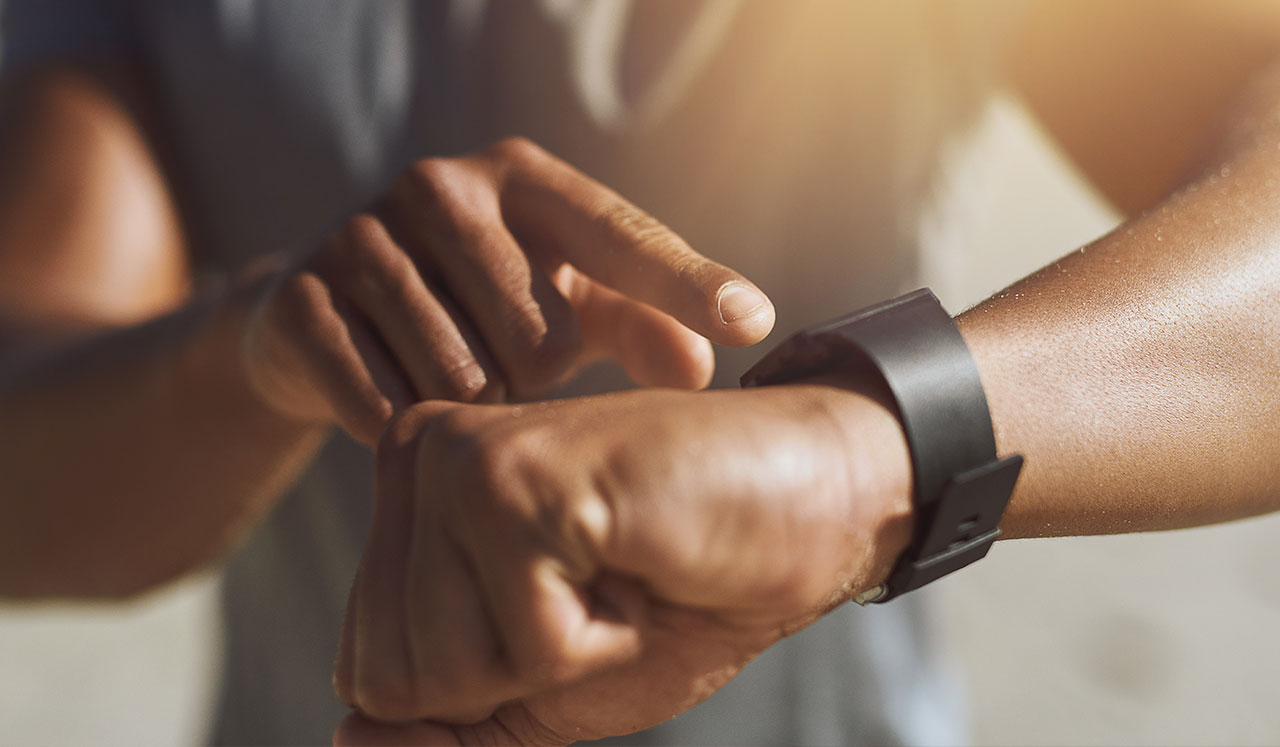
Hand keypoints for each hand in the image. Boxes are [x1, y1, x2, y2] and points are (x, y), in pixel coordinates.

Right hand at [242, 137, 774, 443]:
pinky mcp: (300, 299)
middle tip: (503, 370)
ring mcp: (362, 236)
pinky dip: (403, 424)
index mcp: (523, 181)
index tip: (750, 323)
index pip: (620, 238)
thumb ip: (639, 323)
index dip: (686, 284)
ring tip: (452, 383)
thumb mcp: (565, 303)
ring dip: (470, 410)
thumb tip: (704, 369)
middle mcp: (441, 187)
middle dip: (532, 384)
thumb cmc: (478, 306)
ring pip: (461, 380)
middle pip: (537, 343)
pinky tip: (394, 399)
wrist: (325, 319)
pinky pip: (385, 403)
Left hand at [332, 383, 913, 744]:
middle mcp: (417, 458)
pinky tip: (635, 554)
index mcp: (410, 496)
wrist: (807, 507)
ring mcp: (462, 460)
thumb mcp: (548, 683)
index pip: (370, 675)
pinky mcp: (518, 476)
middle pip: (391, 677)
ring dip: (562, 654)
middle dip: (518, 672)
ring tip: (615, 567)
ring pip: (443, 667)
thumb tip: (345, 742)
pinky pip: (527, 642)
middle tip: (596, 588)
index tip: (568, 607)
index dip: (491, 684)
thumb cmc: (680, 589)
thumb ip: (447, 725)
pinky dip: (601, 636)